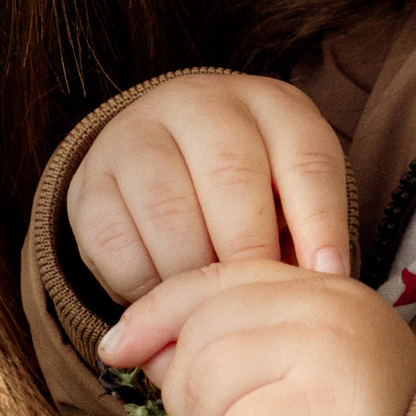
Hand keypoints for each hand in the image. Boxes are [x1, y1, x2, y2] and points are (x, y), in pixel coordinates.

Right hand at [69, 75, 349, 305]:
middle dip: (249, 250)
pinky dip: (144, 287)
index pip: (306, 160)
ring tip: (211, 310)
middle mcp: (202, 104)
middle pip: (231, 176)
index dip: (321, 225)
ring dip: (193, 273)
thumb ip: (304, 240)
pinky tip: (165, 303)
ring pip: (168, 210)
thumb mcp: (288, 200)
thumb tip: (315, 295)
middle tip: (257, 301)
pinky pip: (115, 244)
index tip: (327, 279)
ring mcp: (137, 135)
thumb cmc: (251, 198)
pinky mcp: (89, 180)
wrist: (163, 166)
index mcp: (272, 106)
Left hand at [100, 259, 415, 415]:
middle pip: (198, 337)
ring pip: (206, 386)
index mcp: (322, 288)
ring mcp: (332, 351)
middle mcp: (331, 304)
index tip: (120, 349)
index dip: (155, 313)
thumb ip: (226, 346)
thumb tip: (134, 344)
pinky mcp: (327, 408)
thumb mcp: (286, 377)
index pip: (213, 279)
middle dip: (190, 404)